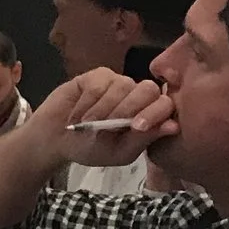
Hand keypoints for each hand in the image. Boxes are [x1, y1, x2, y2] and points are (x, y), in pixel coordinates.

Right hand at [33, 68, 176, 166]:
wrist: (54, 140)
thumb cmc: (89, 149)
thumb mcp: (119, 152)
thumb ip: (144, 139)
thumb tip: (173, 126)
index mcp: (149, 115)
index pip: (165, 104)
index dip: (155, 112)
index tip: (136, 127)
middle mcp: (137, 96)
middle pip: (148, 88)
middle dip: (128, 108)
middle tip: (108, 126)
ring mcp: (117, 83)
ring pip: (122, 86)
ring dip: (102, 110)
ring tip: (87, 125)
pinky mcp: (96, 76)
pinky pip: (98, 84)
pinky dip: (86, 103)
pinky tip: (77, 115)